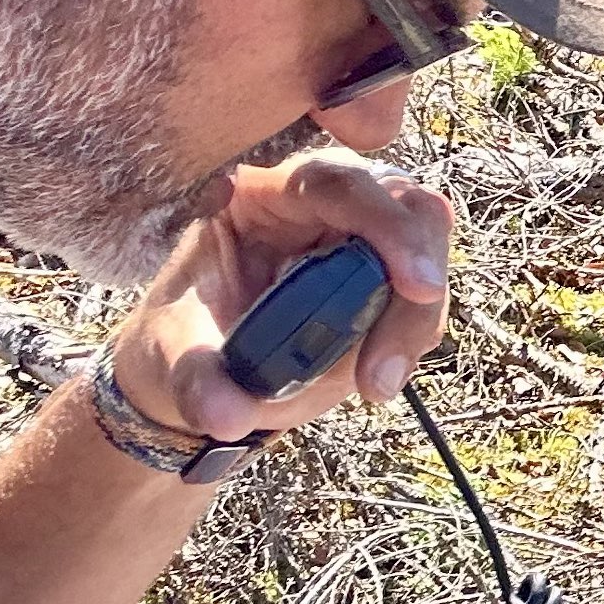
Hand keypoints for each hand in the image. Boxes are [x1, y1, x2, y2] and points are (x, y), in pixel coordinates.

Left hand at [104, 151, 451, 446]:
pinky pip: (422, 296)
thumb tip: (226, 417)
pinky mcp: (385, 277)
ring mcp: (360, 237)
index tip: (417, 285)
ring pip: (428, 250)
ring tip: (375, 385)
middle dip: (420, 270)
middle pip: (406, 205)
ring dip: (415, 320)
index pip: (335, 185)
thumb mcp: (174, 357)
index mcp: (262, 196)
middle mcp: (322, 204)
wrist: (203, 373)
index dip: (385, 224)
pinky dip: (412, 338)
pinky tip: (376, 376)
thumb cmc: (180, 344)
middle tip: (396, 348)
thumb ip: (198, 383)